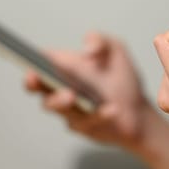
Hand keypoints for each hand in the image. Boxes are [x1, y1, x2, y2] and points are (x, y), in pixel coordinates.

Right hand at [24, 32, 153, 149]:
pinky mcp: (83, 127)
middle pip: (39, 89)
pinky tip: (111, 109)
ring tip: (73, 95)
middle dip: (34, 84)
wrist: (139, 110)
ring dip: (62, 101)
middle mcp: (62, 89)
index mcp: (65, 68)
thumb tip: (87, 49)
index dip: (30, 63)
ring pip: (58, 108)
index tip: (29, 63)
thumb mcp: (115, 50)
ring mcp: (70, 110)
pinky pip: (87, 122)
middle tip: (36, 78)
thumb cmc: (122, 80)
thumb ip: (101, 40)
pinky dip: (100, 115)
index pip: (39, 64)